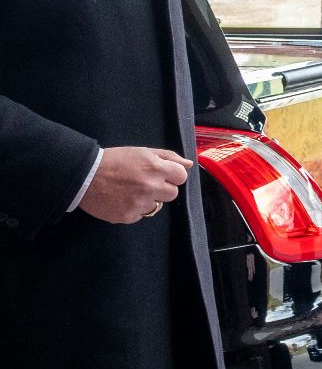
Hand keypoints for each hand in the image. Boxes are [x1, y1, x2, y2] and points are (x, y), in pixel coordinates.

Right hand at [79, 146, 194, 223]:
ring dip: (148, 200)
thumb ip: (169, 157)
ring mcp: (139, 203)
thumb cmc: (114, 160)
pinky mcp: (128, 216)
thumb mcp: (142, 152)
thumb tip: (189, 164)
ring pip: (157, 205)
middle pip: (172, 193)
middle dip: (162, 188)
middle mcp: (150, 186)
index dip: (172, 175)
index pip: (182, 177)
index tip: (161, 174)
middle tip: (144, 182)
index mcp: (156, 168)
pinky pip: (141, 215)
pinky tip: (122, 199)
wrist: (84, 175)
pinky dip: (134, 209)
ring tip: (130, 190)